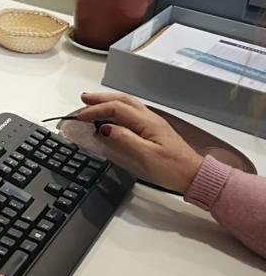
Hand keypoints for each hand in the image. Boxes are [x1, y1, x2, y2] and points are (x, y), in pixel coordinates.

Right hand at [75, 91, 203, 192]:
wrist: (195, 176)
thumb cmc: (174, 168)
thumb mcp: (147, 155)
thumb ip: (125, 139)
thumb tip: (105, 128)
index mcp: (148, 122)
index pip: (117, 109)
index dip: (97, 110)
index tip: (81, 117)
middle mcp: (150, 119)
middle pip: (123, 100)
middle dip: (101, 98)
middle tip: (83, 99)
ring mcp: (153, 124)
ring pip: (128, 104)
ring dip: (109, 101)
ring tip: (94, 102)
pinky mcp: (154, 131)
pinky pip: (131, 113)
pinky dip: (117, 109)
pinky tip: (113, 116)